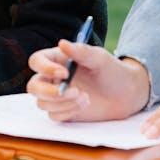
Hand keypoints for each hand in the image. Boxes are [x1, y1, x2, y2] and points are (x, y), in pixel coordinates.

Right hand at [26, 40, 149, 122]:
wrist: (126, 93)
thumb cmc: (111, 70)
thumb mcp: (100, 58)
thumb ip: (81, 51)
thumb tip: (62, 43)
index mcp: (56, 60)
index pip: (37, 61)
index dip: (45, 68)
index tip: (64, 73)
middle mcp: (52, 78)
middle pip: (33, 86)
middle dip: (49, 92)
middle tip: (74, 92)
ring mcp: (56, 96)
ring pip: (43, 103)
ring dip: (63, 103)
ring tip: (85, 97)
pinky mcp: (62, 111)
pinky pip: (54, 115)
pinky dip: (68, 112)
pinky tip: (85, 104)